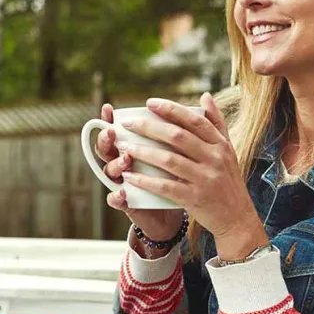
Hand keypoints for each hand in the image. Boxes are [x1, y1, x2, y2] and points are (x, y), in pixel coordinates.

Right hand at [94, 104, 185, 248]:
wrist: (173, 215)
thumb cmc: (179, 177)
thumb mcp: (186, 152)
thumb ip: (190, 127)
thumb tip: (205, 97)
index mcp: (134, 148)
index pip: (117, 130)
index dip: (109, 119)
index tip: (108, 108)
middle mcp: (124, 164)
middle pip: (108, 148)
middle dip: (108, 139)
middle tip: (113, 132)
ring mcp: (124, 184)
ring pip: (110, 172)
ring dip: (116, 165)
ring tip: (125, 160)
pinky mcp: (126, 204)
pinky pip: (116, 200)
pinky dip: (117, 196)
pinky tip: (123, 193)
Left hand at [118, 93, 262, 257]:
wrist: (237, 218)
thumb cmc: (228, 181)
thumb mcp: (228, 150)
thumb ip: (216, 123)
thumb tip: (205, 95)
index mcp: (220, 144)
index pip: (194, 120)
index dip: (171, 109)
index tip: (150, 102)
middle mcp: (215, 159)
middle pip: (178, 136)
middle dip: (149, 127)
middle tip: (128, 123)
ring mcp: (205, 179)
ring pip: (169, 160)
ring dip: (143, 152)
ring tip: (124, 147)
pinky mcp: (195, 198)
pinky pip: (166, 187)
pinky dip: (146, 181)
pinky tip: (130, 176)